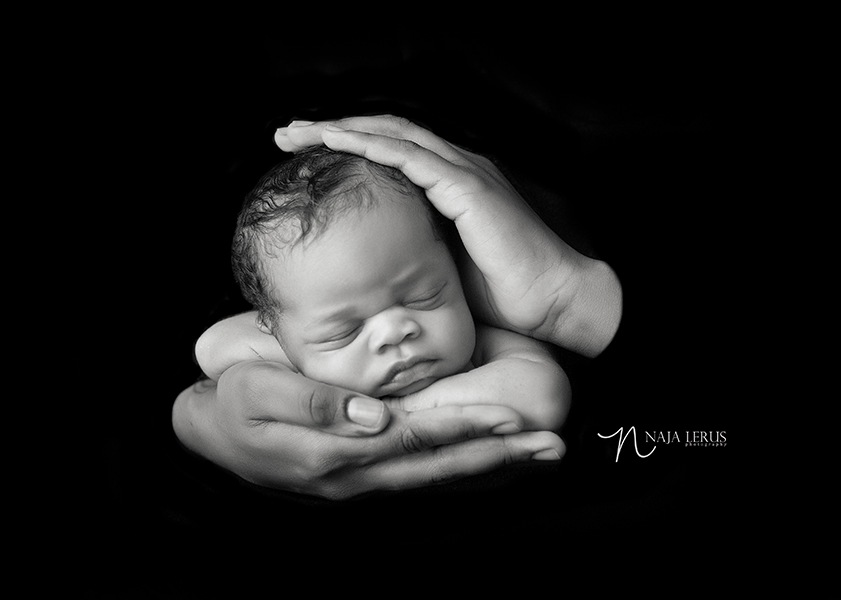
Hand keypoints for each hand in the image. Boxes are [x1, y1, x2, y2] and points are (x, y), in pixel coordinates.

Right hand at [172, 360, 564, 499]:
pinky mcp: (360, 477)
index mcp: (336, 455)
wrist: (207, 434)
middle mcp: (357, 477)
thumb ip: (316, 405)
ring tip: (537, 456)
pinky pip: (422, 478)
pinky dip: (461, 471)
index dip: (466, 426)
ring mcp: (360, 483)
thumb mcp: (258, 393)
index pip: (415, 438)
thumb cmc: (232, 405)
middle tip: (552, 447)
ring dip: (490, 467)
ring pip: (437, 479)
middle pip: (440, 468)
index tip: (513, 418)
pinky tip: (489, 462)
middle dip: (499, 455)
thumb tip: (373, 415)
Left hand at [275, 116, 621, 355]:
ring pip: (391, 136)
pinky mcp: (470, 188)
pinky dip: (371, 146)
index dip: (346, 148)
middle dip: (332, 130)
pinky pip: (412, 158)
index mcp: (448, 187)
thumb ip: (410, 254)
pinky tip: (337, 142)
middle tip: (286, 133)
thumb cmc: (503, 296)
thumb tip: (368, 270)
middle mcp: (454, 171)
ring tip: (297, 132)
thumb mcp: (441, 269)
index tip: (303, 155)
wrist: (555, 301)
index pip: (389, 154)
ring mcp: (463, 174)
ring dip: (341, 130)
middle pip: (383, 135)